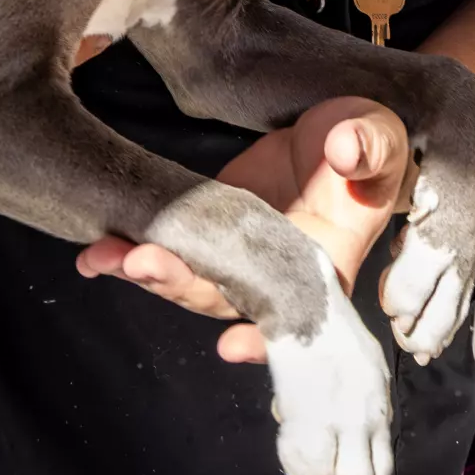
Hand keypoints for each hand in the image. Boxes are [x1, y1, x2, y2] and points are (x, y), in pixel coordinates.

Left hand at [74, 96, 412, 363]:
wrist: (332, 129)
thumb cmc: (368, 139)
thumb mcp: (378, 137)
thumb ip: (369, 146)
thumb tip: (345, 149)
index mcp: (326, 265)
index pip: (298, 313)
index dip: (267, 336)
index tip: (232, 345)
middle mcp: (275, 276)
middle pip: (224, 298)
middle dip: (181, 285)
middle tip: (142, 263)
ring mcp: (236, 258)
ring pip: (187, 280)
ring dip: (144, 272)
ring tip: (103, 256)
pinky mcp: (207, 232)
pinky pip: (170, 250)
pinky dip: (131, 252)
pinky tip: (96, 249)